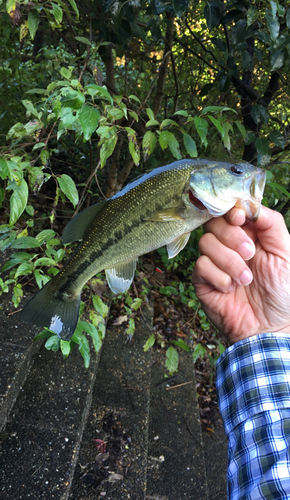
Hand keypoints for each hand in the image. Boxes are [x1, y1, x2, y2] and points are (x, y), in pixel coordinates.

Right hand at [192, 206, 289, 343]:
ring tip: (246, 280)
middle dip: (233, 237)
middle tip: (250, 255)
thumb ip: (271, 224)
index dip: (233, 210)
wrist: (269, 328)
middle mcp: (229, 245)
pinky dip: (218, 277)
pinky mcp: (202, 279)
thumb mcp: (286, 253)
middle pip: (215, 223)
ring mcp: (214, 262)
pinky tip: (230, 289)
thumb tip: (250, 204)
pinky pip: (201, 265)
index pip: (232, 211)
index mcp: (250, 235)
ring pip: (206, 242)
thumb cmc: (282, 292)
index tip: (240, 218)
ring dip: (229, 261)